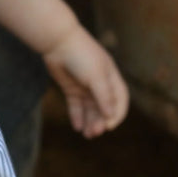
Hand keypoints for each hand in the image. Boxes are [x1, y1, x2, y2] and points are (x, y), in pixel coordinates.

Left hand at [43, 22, 128, 137]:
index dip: (116, 115)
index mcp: (111, 78)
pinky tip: (77, 127)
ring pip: (90, 109)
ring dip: (90, 122)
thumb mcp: (96, 76)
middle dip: (100, 121)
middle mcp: (100, 84)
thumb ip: (104, 97)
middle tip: (94, 133)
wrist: (57, 42)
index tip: (109, 126)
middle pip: (104, 108)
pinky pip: (76, 106)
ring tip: (86, 134)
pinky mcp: (71, 88)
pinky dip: (77, 116)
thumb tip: (111, 116)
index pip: (120, 101)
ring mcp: (85, 86)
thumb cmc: (81, 56)